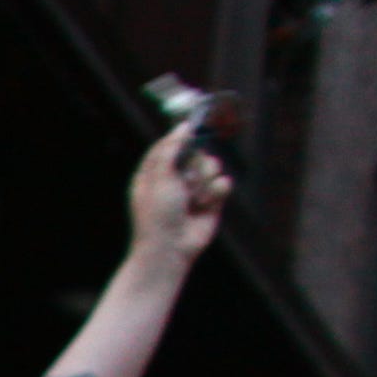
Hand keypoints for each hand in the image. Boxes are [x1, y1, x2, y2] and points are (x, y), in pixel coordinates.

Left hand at [129, 121, 228, 265]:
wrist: (171, 248)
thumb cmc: (158, 215)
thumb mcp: (159, 178)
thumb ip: (170, 150)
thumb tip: (182, 127)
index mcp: (153, 174)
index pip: (168, 146)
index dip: (179, 139)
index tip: (189, 132)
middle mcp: (173, 180)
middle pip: (195, 152)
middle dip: (195, 163)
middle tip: (187, 179)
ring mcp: (193, 190)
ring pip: (211, 166)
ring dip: (205, 179)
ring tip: (194, 198)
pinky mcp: (211, 200)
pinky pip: (222, 183)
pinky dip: (216, 191)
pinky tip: (205, 204)